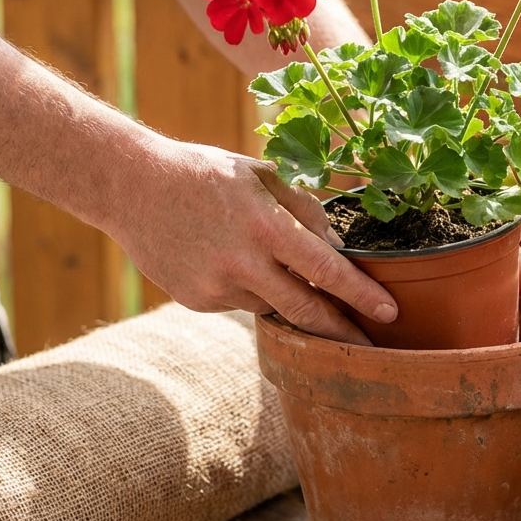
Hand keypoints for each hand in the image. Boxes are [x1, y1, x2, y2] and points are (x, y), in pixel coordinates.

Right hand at [113, 140, 395, 345]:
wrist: (131, 187)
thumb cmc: (204, 173)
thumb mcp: (260, 175)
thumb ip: (303, 209)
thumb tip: (338, 247)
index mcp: (265, 226)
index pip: (326, 271)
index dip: (361, 295)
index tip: (389, 313)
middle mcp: (243, 264)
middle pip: (307, 311)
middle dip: (343, 332)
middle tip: (371, 346)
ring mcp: (218, 287)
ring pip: (273, 306)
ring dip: (290, 299)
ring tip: (283, 276)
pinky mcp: (198, 301)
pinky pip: (241, 302)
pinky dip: (250, 289)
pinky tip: (229, 260)